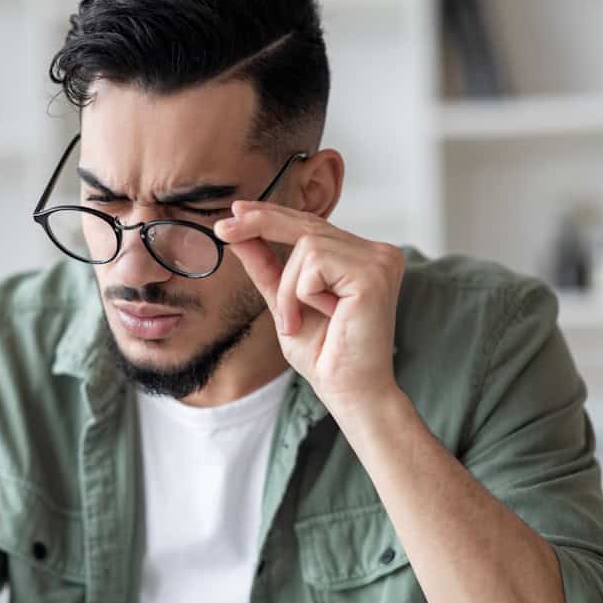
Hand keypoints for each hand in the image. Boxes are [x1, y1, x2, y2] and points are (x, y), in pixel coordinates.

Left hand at [214, 199, 404, 419]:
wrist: (348, 391)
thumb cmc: (324, 354)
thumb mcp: (284, 302)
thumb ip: (266, 265)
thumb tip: (238, 230)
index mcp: (361, 257)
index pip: (312, 225)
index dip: (272, 215)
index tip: (236, 211)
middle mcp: (377, 252)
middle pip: (308, 223)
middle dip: (261, 223)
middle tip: (224, 228)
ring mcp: (379, 259)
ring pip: (306, 245)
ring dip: (289, 288)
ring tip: (299, 320)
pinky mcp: (373, 273)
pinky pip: (313, 264)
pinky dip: (301, 294)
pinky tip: (324, 318)